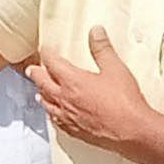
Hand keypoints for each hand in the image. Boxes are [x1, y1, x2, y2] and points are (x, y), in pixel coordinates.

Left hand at [32, 26, 159, 153]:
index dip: (47, 54)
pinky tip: (55, 115)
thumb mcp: (115, 69)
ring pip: (48, 104)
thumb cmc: (124, 102)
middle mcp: (65, 99)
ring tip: (38, 93)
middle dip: (36, 75)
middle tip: (31, 70)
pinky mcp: (75, 131)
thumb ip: (102, 49)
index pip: (52, 63)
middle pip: (43, 84)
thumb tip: (95, 31)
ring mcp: (68, 117)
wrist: (131, 131)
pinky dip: (52, 114)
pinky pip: (57, 121)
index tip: (45, 49)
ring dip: (42, 95)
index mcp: (72, 81)